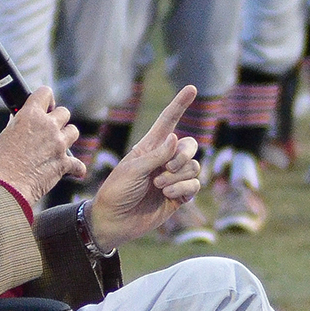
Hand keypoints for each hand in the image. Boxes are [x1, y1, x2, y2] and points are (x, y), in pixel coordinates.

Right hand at [0, 87, 84, 207]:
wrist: (4, 188)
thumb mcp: (3, 138)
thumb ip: (15, 127)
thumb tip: (17, 122)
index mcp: (29, 115)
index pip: (45, 93)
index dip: (46, 99)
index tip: (45, 107)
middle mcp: (47, 126)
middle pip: (64, 112)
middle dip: (57, 120)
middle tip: (48, 130)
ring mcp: (58, 144)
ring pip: (73, 132)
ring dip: (66, 138)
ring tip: (57, 147)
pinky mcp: (64, 164)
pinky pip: (78, 164)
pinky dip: (76, 168)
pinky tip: (72, 172)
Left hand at [88, 86, 202, 253]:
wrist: (114, 221)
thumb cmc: (117, 191)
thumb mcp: (133, 169)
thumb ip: (157, 154)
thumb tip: (177, 138)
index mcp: (150, 147)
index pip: (168, 120)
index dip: (180, 104)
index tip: (192, 88)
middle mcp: (164, 159)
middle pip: (189, 146)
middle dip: (182, 156)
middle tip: (166, 168)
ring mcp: (173, 178)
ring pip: (194, 166)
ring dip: (178, 176)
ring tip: (159, 186)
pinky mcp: (179, 196)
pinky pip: (194, 184)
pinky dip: (182, 188)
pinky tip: (168, 195)